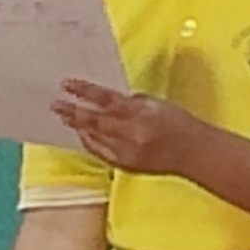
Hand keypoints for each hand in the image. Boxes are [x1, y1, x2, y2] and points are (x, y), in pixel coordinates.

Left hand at [56, 80, 199, 176]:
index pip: (105, 99)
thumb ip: (131, 102)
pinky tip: (82, 134)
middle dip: (73, 111)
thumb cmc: (178, 123)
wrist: (194, 153)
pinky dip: (89, 142)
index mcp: (140, 113)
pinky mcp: (126, 166)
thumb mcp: (155, 103)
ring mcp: (127, 152)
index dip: (84, 91)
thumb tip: (108, 101)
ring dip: (78, 126)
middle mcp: (131, 133)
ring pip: (94, 137)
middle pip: (94, 120)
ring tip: (63, 116)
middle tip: (55, 104)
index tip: (66, 84)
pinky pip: (101, 152)